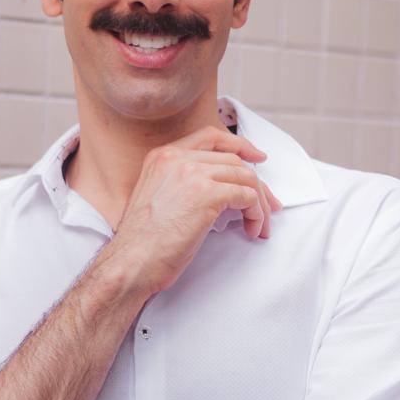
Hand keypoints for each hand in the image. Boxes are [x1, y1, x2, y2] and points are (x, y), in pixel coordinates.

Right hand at [109, 125, 280, 293]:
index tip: (256, 157)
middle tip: (269, 205)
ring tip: (261, 225)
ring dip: (260, 203)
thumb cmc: (142, 243)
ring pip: (245, 178)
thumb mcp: (157, 198)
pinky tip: (252, 230)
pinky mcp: (207, 195)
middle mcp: (177, 158)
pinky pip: (247, 197)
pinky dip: (257, 214)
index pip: (210, 137)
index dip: (239, 145)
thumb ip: (181, 184)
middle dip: (257, 184)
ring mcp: (192, 174)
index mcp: (162, 156)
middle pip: (233, 160)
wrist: (131, 263)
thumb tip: (220, 191)